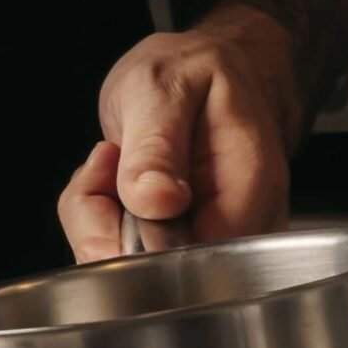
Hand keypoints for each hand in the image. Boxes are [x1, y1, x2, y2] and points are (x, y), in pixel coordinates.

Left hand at [57, 7, 304, 262]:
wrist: (219, 70)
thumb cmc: (201, 74)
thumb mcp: (165, 89)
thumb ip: (156, 148)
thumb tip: (154, 202)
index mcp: (248, 193)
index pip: (187, 262)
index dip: (130, 242)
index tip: (111, 182)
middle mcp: (241, 232)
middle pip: (156, 278)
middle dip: (104, 229)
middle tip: (108, 163)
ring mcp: (216, 244)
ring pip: (133, 273)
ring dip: (99, 221)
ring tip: (115, 161)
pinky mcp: (187, 247)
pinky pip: (127, 258)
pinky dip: (103, 222)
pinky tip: (116, 182)